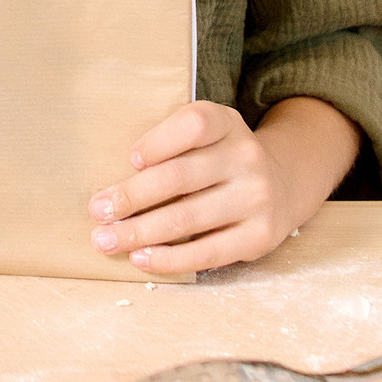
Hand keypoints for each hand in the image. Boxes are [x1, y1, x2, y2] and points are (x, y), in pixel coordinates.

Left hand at [84, 98, 355, 274]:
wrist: (284, 184)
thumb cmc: (220, 157)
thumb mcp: (206, 134)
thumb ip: (170, 144)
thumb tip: (115, 186)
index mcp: (226, 123)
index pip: (193, 125)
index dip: (159, 142)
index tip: (130, 160)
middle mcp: (246, 157)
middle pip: (179, 177)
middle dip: (132, 197)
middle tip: (97, 211)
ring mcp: (257, 197)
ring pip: (187, 218)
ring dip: (139, 232)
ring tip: (106, 239)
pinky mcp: (259, 236)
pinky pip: (207, 252)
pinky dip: (169, 258)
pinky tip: (141, 258)